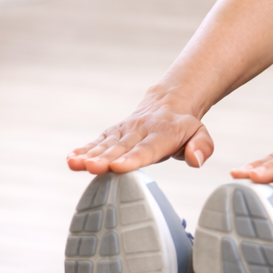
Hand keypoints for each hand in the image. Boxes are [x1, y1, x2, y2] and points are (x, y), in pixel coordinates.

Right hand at [67, 90, 213, 174]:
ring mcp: (124, 130)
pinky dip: (83, 150)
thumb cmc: (184, 127)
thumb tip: (196, 159)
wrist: (167, 104)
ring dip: (89, 155)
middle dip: (105, 159)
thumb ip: (201, 146)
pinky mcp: (113, 133)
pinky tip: (71, 160)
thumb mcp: (200, 134)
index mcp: (162, 133)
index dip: (133, 159)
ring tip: (75, 165)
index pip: (147, 148)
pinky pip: (97, 141)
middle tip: (91, 168)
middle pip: (121, 148)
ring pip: (106, 144)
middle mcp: (140, 130)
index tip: (119, 167)